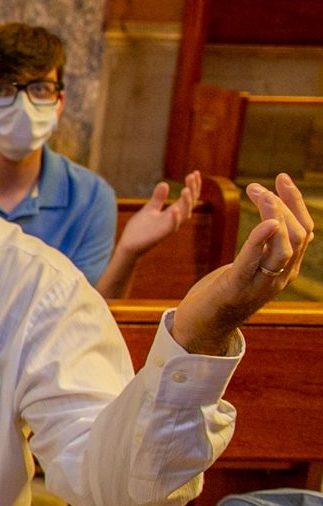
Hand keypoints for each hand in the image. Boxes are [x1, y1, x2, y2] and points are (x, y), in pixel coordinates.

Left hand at [119, 171, 201, 258]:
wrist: (129, 244)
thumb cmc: (141, 228)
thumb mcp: (150, 208)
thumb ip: (158, 198)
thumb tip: (165, 183)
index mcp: (173, 212)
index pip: (188, 197)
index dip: (193, 186)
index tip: (195, 173)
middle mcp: (174, 219)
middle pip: (189, 203)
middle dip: (193, 190)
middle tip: (193, 176)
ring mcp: (169, 227)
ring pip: (184, 214)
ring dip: (186, 202)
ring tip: (186, 189)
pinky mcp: (161, 235)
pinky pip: (172, 227)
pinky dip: (175, 219)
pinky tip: (175, 209)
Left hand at [170, 174, 313, 353]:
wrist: (202, 327)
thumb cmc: (221, 294)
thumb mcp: (247, 267)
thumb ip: (260, 249)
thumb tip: (270, 223)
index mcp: (284, 269)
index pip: (303, 230)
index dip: (295, 202)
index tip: (282, 178)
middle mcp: (280, 276)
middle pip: (298, 234)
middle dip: (283, 204)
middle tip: (258, 186)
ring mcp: (261, 284)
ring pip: (284, 245)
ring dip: (273, 214)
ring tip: (258, 194)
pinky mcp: (238, 288)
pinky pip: (255, 261)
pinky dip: (262, 240)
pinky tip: (267, 222)